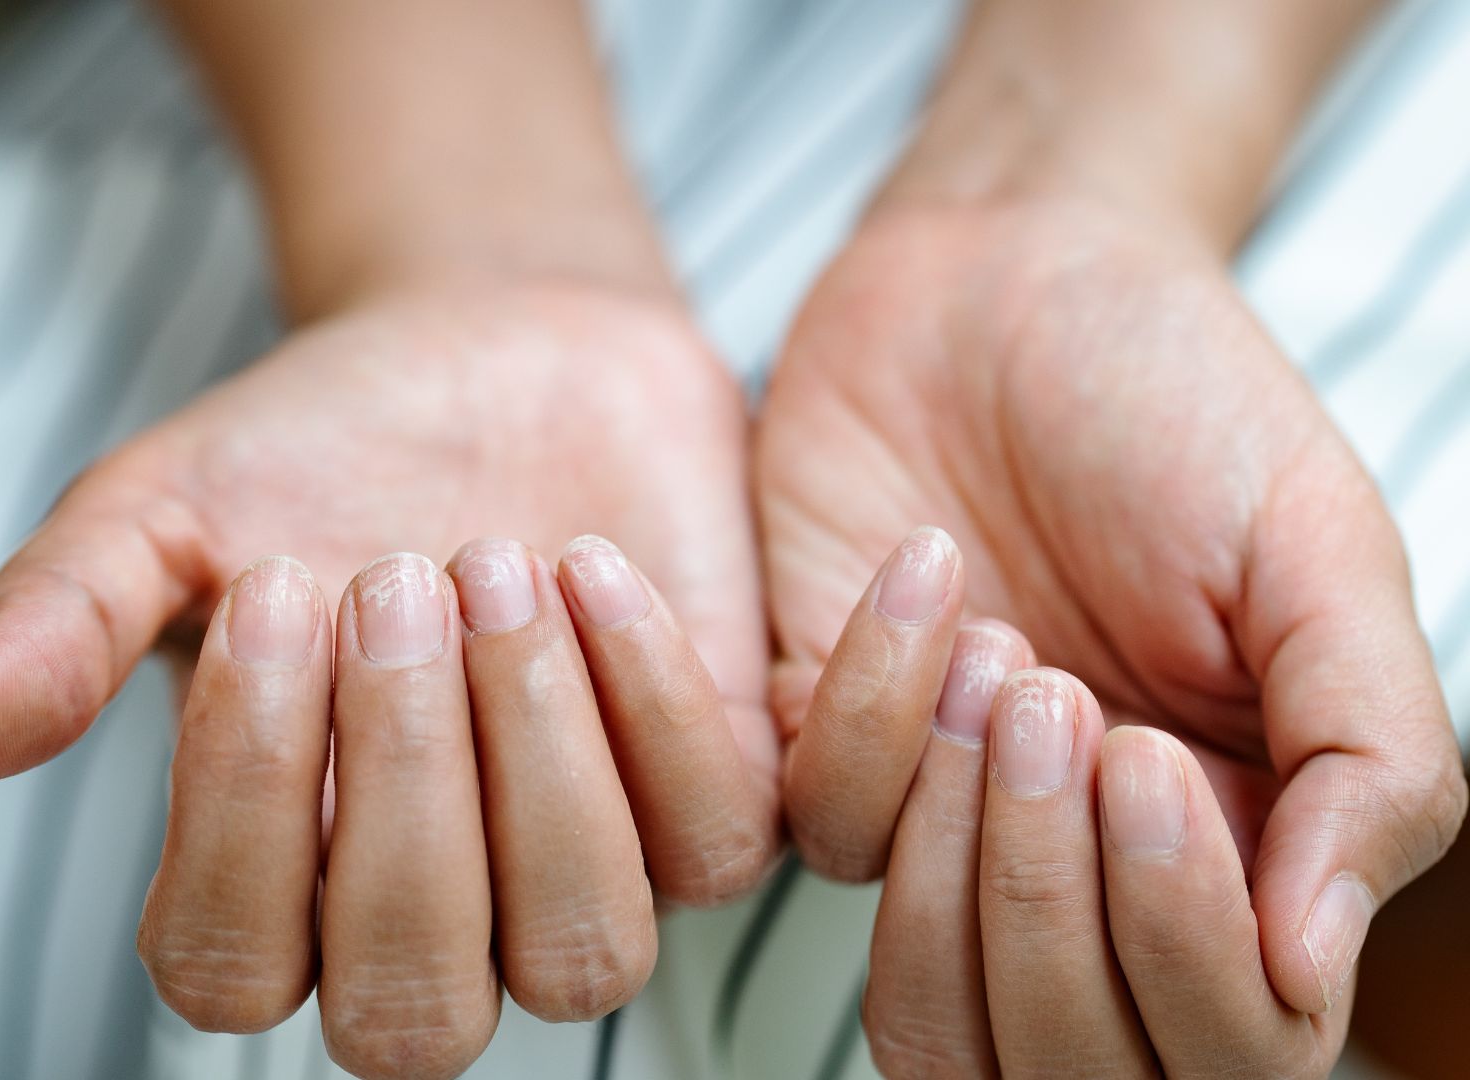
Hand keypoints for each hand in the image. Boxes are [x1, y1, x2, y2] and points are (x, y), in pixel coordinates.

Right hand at [0, 283, 780, 1074]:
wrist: (490, 351)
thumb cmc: (313, 451)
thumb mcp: (162, 512)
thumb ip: (61, 620)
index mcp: (270, 884)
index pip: (230, 969)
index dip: (242, 804)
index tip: (269, 590)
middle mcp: (429, 919)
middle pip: (414, 1008)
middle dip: (402, 788)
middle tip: (386, 574)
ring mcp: (579, 874)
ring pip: (583, 955)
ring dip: (534, 758)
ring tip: (490, 562)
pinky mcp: (708, 801)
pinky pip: (715, 841)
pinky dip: (650, 701)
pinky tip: (588, 561)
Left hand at [760, 201, 1466, 1072]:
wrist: (1007, 279)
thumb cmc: (1180, 406)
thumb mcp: (1320, 554)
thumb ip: (1367, 759)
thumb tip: (1316, 966)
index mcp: (1238, 851)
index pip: (1225, 1047)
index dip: (1183, 953)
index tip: (1147, 758)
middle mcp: (1085, 870)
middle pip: (1057, 1060)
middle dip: (1055, 908)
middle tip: (1069, 706)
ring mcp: (943, 821)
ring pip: (922, 996)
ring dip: (961, 840)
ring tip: (1003, 648)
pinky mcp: (811, 745)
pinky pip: (815, 828)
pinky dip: (866, 708)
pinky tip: (924, 571)